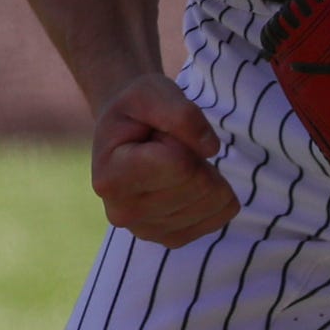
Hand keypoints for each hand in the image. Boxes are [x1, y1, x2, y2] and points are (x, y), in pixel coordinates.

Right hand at [90, 74, 239, 247]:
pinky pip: (219, 216)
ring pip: (212, 201)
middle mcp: (123, 213)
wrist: (124, 132)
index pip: (179, 164)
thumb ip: (181, 113)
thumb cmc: (136, 109)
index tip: (159, 131)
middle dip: (196, 154)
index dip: (183, 136)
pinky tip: (189, 181)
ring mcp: (147, 231)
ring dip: (205, 171)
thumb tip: (211, 149)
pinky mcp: (171, 238)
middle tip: (169, 144)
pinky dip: (216, 192)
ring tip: (175, 161)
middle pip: (199, 184)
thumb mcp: (151, 91)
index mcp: (111, 177)